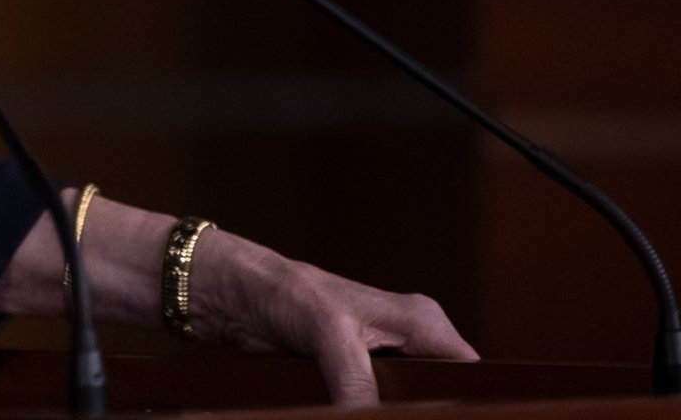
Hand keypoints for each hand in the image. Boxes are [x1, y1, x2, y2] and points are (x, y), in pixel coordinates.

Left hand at [191, 229, 478, 405]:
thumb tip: (369, 419)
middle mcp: (411, 346)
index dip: (467, 410)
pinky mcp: (353, 384)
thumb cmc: (285, 292)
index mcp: (424, 324)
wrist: (231, 297)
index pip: (469, 378)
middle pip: (440, 401)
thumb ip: (358, 384)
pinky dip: (366, 419)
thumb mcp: (330, 336)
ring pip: (406, 411)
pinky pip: (373, 413)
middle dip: (426, 417)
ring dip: (396, 419)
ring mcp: (383, 368)